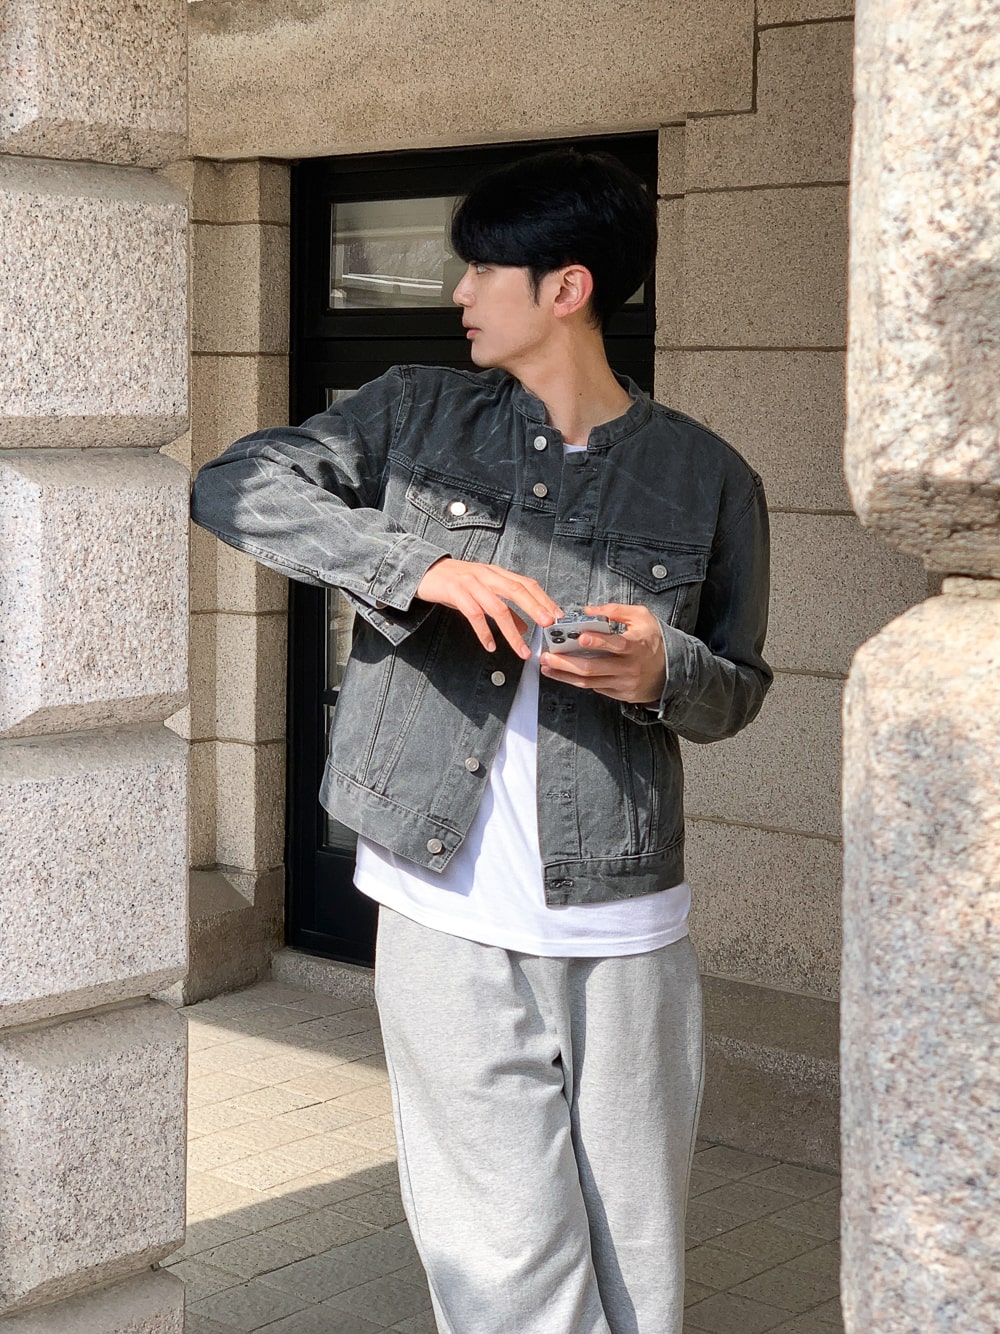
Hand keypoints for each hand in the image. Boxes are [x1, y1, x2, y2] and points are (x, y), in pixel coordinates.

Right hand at [416, 558, 561, 658]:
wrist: (425, 571)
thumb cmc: (456, 583)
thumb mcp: (483, 592)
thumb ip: (504, 608)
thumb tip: (524, 628)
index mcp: (497, 574)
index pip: (526, 584)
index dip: (543, 599)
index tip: (557, 616)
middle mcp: (487, 575)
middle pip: (516, 590)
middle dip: (535, 608)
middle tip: (548, 625)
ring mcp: (471, 583)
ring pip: (497, 607)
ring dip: (512, 632)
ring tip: (521, 651)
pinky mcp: (455, 592)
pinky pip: (473, 614)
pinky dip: (484, 632)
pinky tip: (490, 646)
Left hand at [539, 602, 665, 703]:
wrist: (672, 670)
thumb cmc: (653, 641)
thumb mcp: (642, 618)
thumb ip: (616, 611)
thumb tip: (589, 610)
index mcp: (636, 646)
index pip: (616, 644)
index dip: (598, 642)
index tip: (580, 638)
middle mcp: (629, 667)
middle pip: (593, 668)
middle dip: (566, 663)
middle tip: (547, 656)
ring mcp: (624, 683)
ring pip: (589, 682)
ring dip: (565, 675)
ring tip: (547, 667)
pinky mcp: (620, 694)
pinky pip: (595, 688)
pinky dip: (576, 681)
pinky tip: (562, 674)